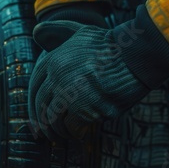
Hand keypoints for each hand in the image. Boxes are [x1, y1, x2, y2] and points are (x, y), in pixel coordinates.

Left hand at [28, 21, 149, 139]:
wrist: (136, 55)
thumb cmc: (112, 45)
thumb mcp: (81, 31)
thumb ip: (58, 32)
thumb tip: (36, 32)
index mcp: (54, 60)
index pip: (34, 87)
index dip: (32, 105)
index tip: (35, 117)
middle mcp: (58, 77)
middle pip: (41, 106)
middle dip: (41, 123)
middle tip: (45, 135)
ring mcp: (70, 92)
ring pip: (53, 120)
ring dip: (57, 132)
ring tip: (63, 136)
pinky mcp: (85, 108)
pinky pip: (71, 127)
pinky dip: (74, 133)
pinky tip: (78, 134)